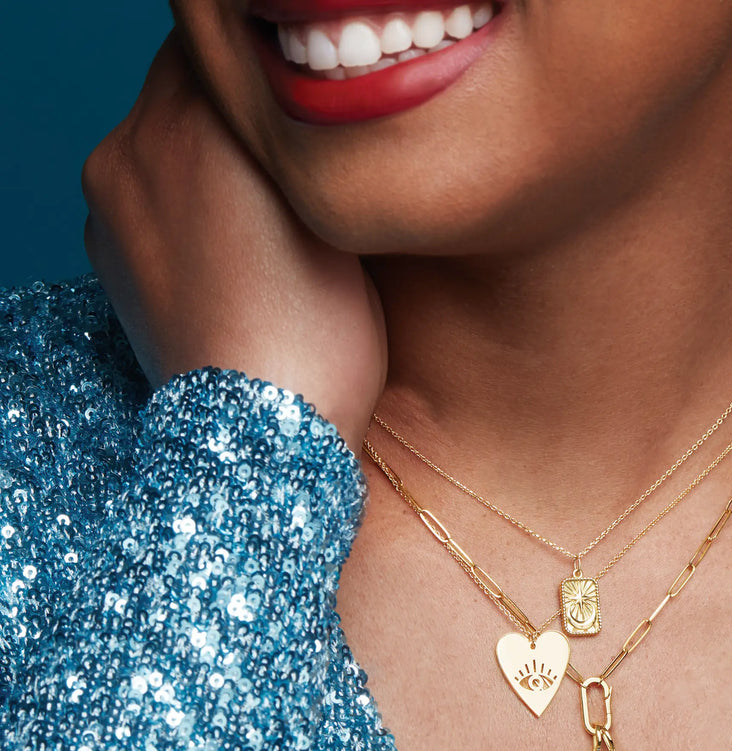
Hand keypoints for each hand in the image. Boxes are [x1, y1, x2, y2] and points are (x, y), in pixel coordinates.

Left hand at [82, 32, 386, 444]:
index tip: (302, 105)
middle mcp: (134, 143)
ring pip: (158, 137)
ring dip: (201, 154)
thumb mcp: (336, 210)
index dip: (269, 70)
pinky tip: (223, 250)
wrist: (260, 434)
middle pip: (181, 80)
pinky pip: (141, 191)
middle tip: (288, 158)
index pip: (223, 43)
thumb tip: (284, 103)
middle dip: (232, 110)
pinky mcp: (104, 249)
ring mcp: (110, 199)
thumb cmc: (321, 332)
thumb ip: (298, 133)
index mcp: (199, 117)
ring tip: (256, 217)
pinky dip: (177, 201)